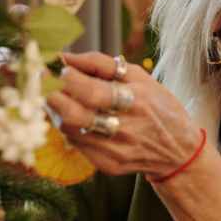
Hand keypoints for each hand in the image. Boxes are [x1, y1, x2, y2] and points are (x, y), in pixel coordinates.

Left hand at [47, 52, 201, 177]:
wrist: (179, 150)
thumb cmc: (158, 106)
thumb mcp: (140, 77)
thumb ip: (100, 63)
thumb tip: (64, 56)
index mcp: (136, 100)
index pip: (91, 91)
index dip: (66, 78)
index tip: (54, 67)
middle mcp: (125, 128)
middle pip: (74, 114)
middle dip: (50, 95)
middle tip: (41, 82)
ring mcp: (115, 150)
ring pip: (69, 130)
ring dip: (55, 110)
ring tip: (56, 97)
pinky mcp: (108, 164)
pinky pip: (76, 143)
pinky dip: (68, 127)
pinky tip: (73, 116)